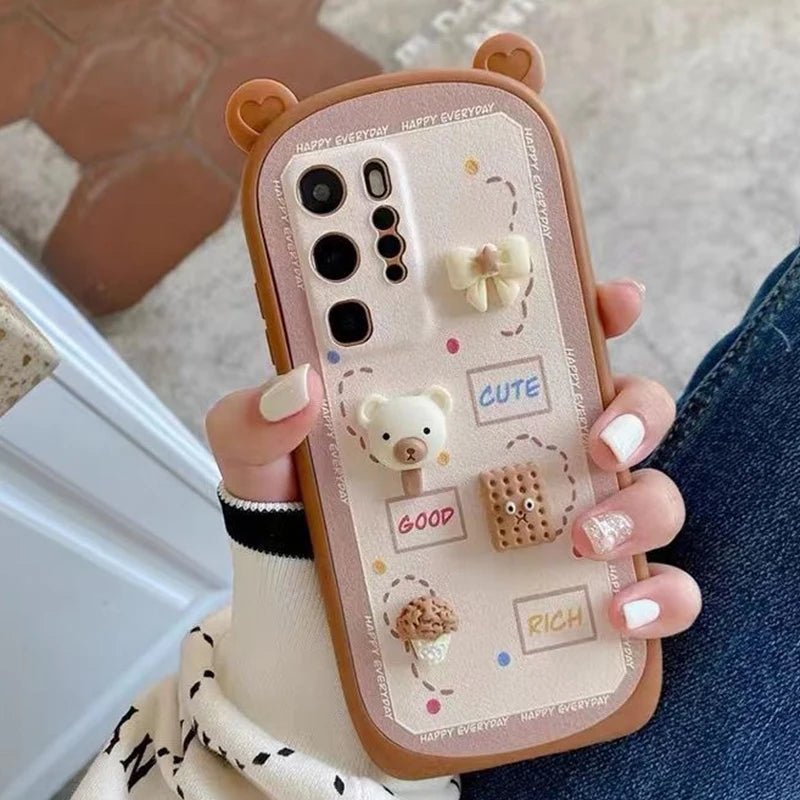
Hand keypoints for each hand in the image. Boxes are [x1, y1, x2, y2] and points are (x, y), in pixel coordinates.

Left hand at [205, 278, 699, 638]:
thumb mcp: (266, 470)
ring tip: (585, 535)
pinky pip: (651, 592)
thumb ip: (255, 423)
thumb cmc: (301, 539)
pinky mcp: (570, 602)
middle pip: (622, 408)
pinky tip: (621, 610)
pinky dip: (658, 597)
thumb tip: (293, 386)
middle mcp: (525, 459)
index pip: (545, 344)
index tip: (609, 297)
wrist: (307, 646)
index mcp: (468, 409)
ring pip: (649, 495)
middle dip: (633, 410)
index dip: (588, 309)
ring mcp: (555, 529)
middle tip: (595, 438)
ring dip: (641, 506)